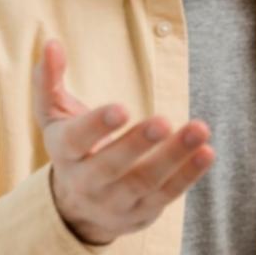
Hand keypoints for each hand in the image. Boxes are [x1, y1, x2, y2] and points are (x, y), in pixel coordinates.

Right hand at [33, 38, 214, 245]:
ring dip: (174, 157)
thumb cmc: (72, 147)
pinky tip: (207, 152)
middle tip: (163, 121)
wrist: (79, 209)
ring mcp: (115, 201)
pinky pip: (167, 195)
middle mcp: (87, 182)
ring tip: (199, 130)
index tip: (122, 108)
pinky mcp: (142, 212)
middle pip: (111, 166)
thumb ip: (49, 79)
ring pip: (145, 181)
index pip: (76, 141)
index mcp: (64, 152)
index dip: (97, 126)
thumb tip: (53, 43)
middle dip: (138, 144)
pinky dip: (188, 175)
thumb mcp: (54, 115)